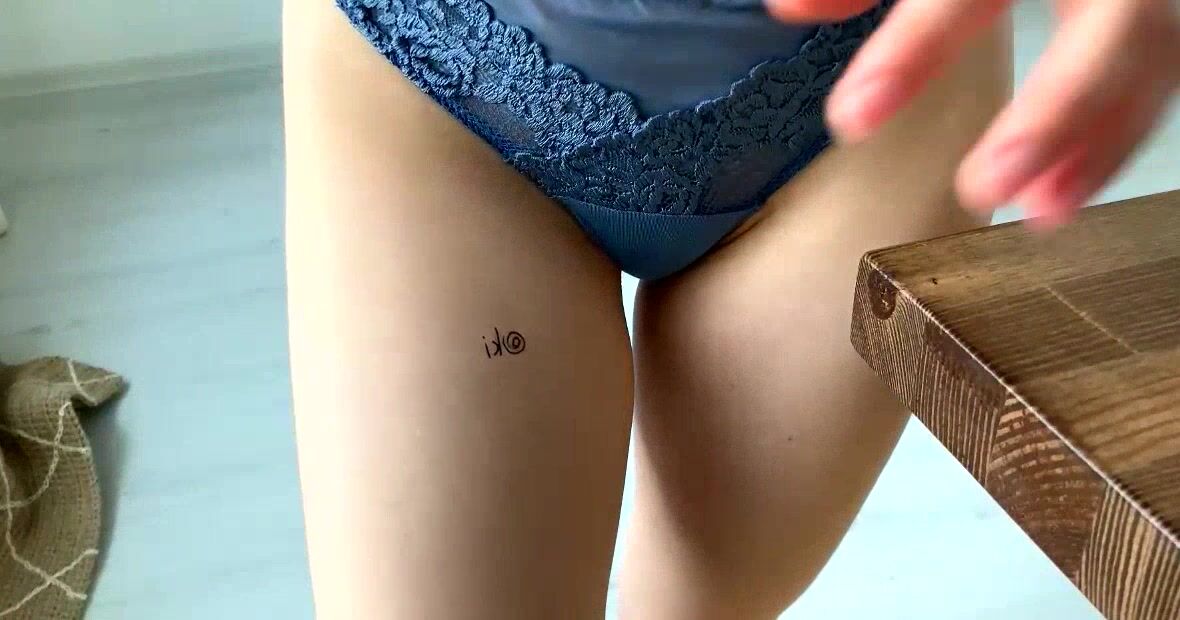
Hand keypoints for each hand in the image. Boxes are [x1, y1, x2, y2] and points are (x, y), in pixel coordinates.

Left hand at [765, 0, 1179, 227]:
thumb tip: (787, 9)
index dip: (914, 50)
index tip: (851, 121)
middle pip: (1112, 27)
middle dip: (1056, 109)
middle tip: (986, 189)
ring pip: (1147, 56)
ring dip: (1098, 142)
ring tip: (1042, 213)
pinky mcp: (1144, 20)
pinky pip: (1151, 75)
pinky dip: (1109, 136)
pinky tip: (1064, 191)